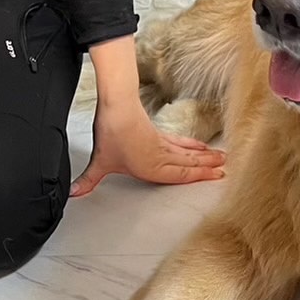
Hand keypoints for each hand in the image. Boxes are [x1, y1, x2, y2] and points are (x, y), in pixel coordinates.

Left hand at [71, 99, 224, 197]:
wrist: (117, 107)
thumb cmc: (112, 133)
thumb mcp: (100, 162)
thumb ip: (89, 180)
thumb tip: (73, 192)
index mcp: (151, 168)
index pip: (181, 175)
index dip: (200, 176)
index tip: (217, 176)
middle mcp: (161, 157)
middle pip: (189, 163)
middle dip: (208, 167)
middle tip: (226, 168)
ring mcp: (162, 144)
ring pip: (188, 153)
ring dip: (204, 156)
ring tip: (221, 157)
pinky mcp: (158, 133)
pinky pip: (180, 142)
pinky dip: (191, 144)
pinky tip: (198, 145)